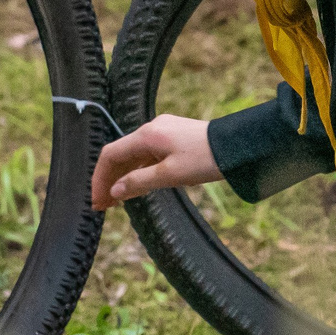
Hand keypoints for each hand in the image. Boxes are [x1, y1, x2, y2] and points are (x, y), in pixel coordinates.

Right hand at [90, 114, 221, 208]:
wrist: (238, 146)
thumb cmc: (206, 159)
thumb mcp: (170, 175)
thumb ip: (139, 182)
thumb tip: (115, 191)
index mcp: (147, 135)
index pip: (110, 154)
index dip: (100, 178)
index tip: (97, 200)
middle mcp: (152, 129)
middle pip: (121, 154)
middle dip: (110, 179)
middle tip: (104, 205)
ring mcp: (164, 131)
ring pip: (135, 155)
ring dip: (124, 177)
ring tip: (118, 201)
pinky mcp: (175, 137)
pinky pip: (149, 154)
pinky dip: (140, 170)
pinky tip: (139, 186)